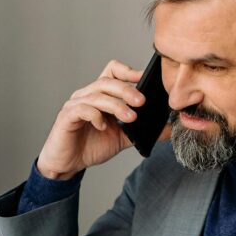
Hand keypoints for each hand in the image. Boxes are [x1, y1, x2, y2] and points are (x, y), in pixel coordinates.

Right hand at [36, 59, 144, 179]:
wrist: (68, 164)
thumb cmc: (92, 146)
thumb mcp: (123, 138)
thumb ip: (142, 130)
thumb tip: (169, 128)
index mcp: (101, 95)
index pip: (112, 71)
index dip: (128, 71)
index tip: (145, 79)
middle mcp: (87, 95)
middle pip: (107, 81)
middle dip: (126, 90)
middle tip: (142, 102)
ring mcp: (75, 105)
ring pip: (97, 95)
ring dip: (116, 105)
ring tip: (130, 118)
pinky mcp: (66, 117)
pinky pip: (82, 110)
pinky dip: (96, 116)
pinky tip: (104, 126)